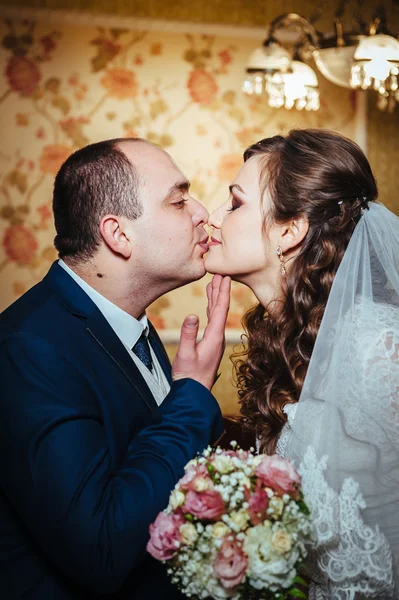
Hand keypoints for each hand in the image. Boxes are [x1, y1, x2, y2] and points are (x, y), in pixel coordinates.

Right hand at [172, 275, 230, 389]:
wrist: (193, 393)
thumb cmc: (189, 376)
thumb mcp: (186, 354)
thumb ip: (188, 334)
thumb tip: (192, 315)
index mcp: (214, 337)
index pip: (220, 310)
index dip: (222, 292)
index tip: (224, 277)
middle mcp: (217, 337)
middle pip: (220, 309)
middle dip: (220, 290)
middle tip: (221, 273)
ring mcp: (214, 341)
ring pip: (216, 314)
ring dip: (215, 298)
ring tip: (214, 285)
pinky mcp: (209, 344)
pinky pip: (212, 321)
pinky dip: (211, 310)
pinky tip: (208, 306)